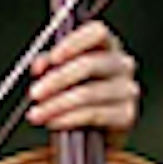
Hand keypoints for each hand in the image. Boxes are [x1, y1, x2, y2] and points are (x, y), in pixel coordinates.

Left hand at [25, 19, 140, 133]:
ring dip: (57, 104)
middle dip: (57, 79)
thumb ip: (50, 64)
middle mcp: (122, 64)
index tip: (53, 58)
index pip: (97, 32)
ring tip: (37, 114)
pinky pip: (94, 115)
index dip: (74, 43)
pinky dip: (69, 119)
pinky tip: (54, 121)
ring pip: (88, 93)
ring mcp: (127, 90)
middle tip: (35, 93)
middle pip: (90, 64)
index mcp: (107, 45)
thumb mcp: (61, 73)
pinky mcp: (126, 115)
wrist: (93, 131)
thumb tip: (40, 66)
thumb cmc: (77, 94)